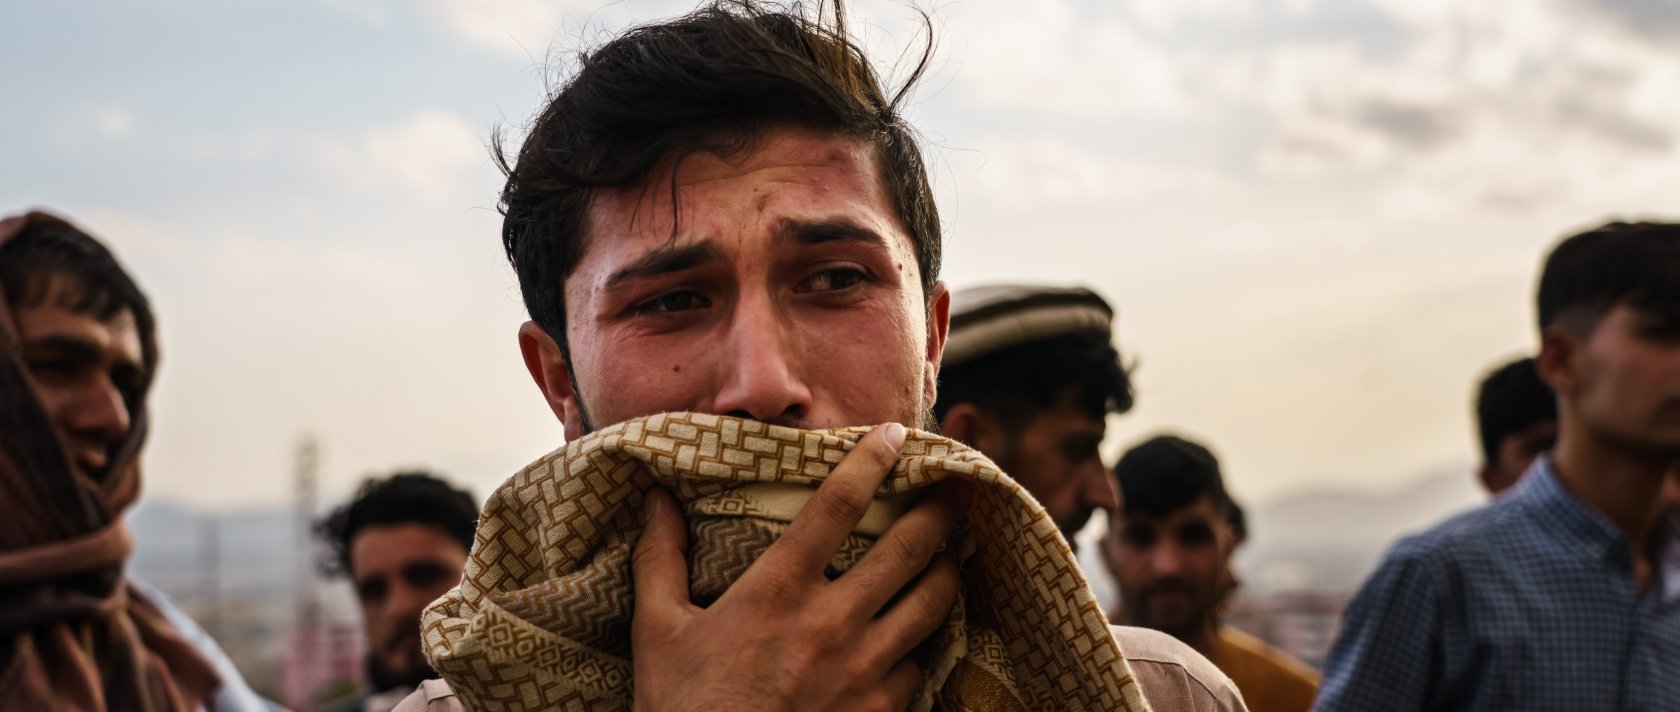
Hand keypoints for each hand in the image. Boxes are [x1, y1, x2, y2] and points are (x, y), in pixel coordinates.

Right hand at [630, 423, 965, 711]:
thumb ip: (660, 559)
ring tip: (955, 552)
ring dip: (948, 570)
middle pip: (910, 548)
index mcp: (777, 592)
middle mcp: (831, 623)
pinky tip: (925, 630)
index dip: (871, 461)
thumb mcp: (657, 632)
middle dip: (940, 512)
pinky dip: (926, 641)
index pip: (837, 506)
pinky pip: (921, 664)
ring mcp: (863, 670)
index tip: (894, 435)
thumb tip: (656, 499)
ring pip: (932, 603)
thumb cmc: (681, 709)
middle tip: (955, 490)